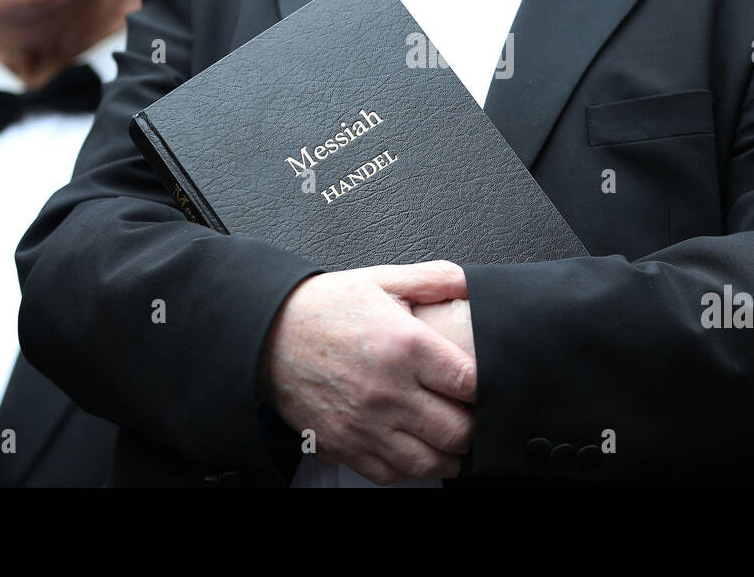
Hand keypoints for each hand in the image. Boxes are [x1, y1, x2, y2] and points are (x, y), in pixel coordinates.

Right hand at [259, 260, 476, 483]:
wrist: (266, 334)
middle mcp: (388, 391)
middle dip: (472, 426)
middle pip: (457, 431)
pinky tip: (415, 452)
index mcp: (405, 346)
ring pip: (429, 463)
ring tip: (452, 442)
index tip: (484, 386)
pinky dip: (410, 471)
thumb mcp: (381, 279)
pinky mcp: (344, 445)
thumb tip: (470, 283)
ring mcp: (366, 424)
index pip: (470, 383)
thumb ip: (432, 279)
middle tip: (470, 415)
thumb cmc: (322, 307)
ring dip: (448, 456)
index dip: (486, 388)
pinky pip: (390, 475)